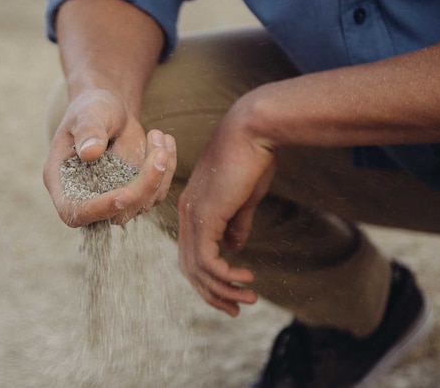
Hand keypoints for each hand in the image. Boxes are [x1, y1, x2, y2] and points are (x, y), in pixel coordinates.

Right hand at [43, 89, 176, 226]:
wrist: (109, 109)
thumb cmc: (92, 108)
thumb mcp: (88, 113)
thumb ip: (88, 131)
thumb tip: (90, 153)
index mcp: (61, 181)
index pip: (74, 211)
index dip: (98, 209)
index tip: (124, 194)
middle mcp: (85, 196)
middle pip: (116, 212)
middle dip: (143, 186)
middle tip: (159, 151)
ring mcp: (112, 198)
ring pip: (142, 204)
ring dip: (159, 173)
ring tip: (158, 135)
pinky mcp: (135, 194)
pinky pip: (157, 192)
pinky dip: (167, 169)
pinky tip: (164, 141)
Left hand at [177, 100, 275, 315]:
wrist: (253, 131)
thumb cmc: (251, 158)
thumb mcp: (243, 198)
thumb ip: (235, 223)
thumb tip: (234, 248)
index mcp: (193, 208)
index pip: (191, 252)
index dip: (208, 277)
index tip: (231, 293)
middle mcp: (186, 214)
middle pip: (189, 266)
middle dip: (212, 292)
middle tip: (235, 310)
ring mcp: (193, 215)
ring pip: (198, 267)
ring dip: (223, 289)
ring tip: (248, 299)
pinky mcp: (206, 215)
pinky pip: (208, 259)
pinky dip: (225, 275)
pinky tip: (246, 278)